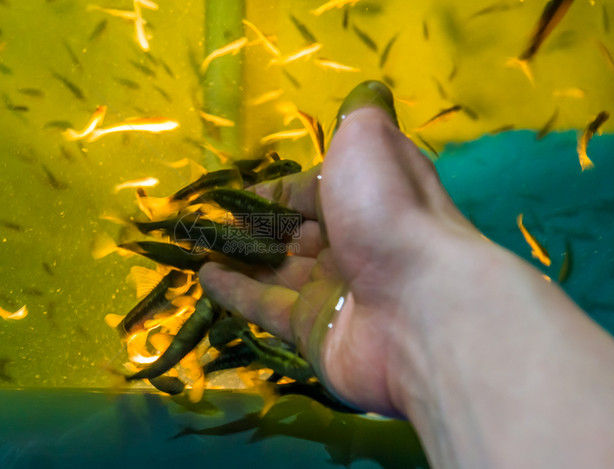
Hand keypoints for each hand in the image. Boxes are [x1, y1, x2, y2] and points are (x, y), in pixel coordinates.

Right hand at [200, 82, 480, 414]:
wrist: (418, 307)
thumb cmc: (388, 214)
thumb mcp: (369, 141)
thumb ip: (359, 117)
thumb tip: (366, 94)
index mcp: (369, 196)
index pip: (313, 190)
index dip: (276, 189)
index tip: (234, 191)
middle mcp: (355, 243)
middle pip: (294, 232)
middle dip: (252, 226)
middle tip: (206, 222)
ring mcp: (334, 290)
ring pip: (277, 270)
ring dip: (238, 257)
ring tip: (195, 246)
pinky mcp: (315, 331)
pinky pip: (266, 307)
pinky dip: (235, 292)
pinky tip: (204, 277)